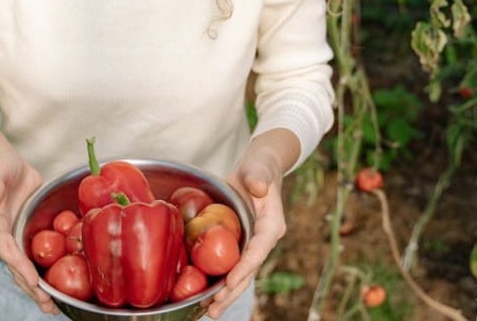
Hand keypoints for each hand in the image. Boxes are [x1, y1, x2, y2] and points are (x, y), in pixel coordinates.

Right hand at [0, 148, 56, 313]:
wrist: (8, 166)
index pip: (6, 249)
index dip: (19, 266)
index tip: (33, 280)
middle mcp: (4, 238)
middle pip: (16, 267)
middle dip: (31, 288)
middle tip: (47, 305)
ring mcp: (16, 240)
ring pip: (26, 269)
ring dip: (38, 290)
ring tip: (53, 308)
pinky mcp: (28, 237)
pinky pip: (37, 259)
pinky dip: (45, 274)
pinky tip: (60, 288)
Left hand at [203, 152, 286, 318]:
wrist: (258, 170)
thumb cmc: (259, 168)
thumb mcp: (259, 168)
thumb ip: (258, 177)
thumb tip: (258, 187)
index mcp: (272, 226)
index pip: (258, 250)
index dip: (245, 267)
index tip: (230, 283)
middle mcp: (263, 240)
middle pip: (248, 271)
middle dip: (232, 292)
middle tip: (214, 309)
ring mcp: (251, 245)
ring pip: (239, 274)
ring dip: (225, 294)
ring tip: (208, 311)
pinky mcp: (240, 245)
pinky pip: (230, 266)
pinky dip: (219, 281)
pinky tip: (204, 295)